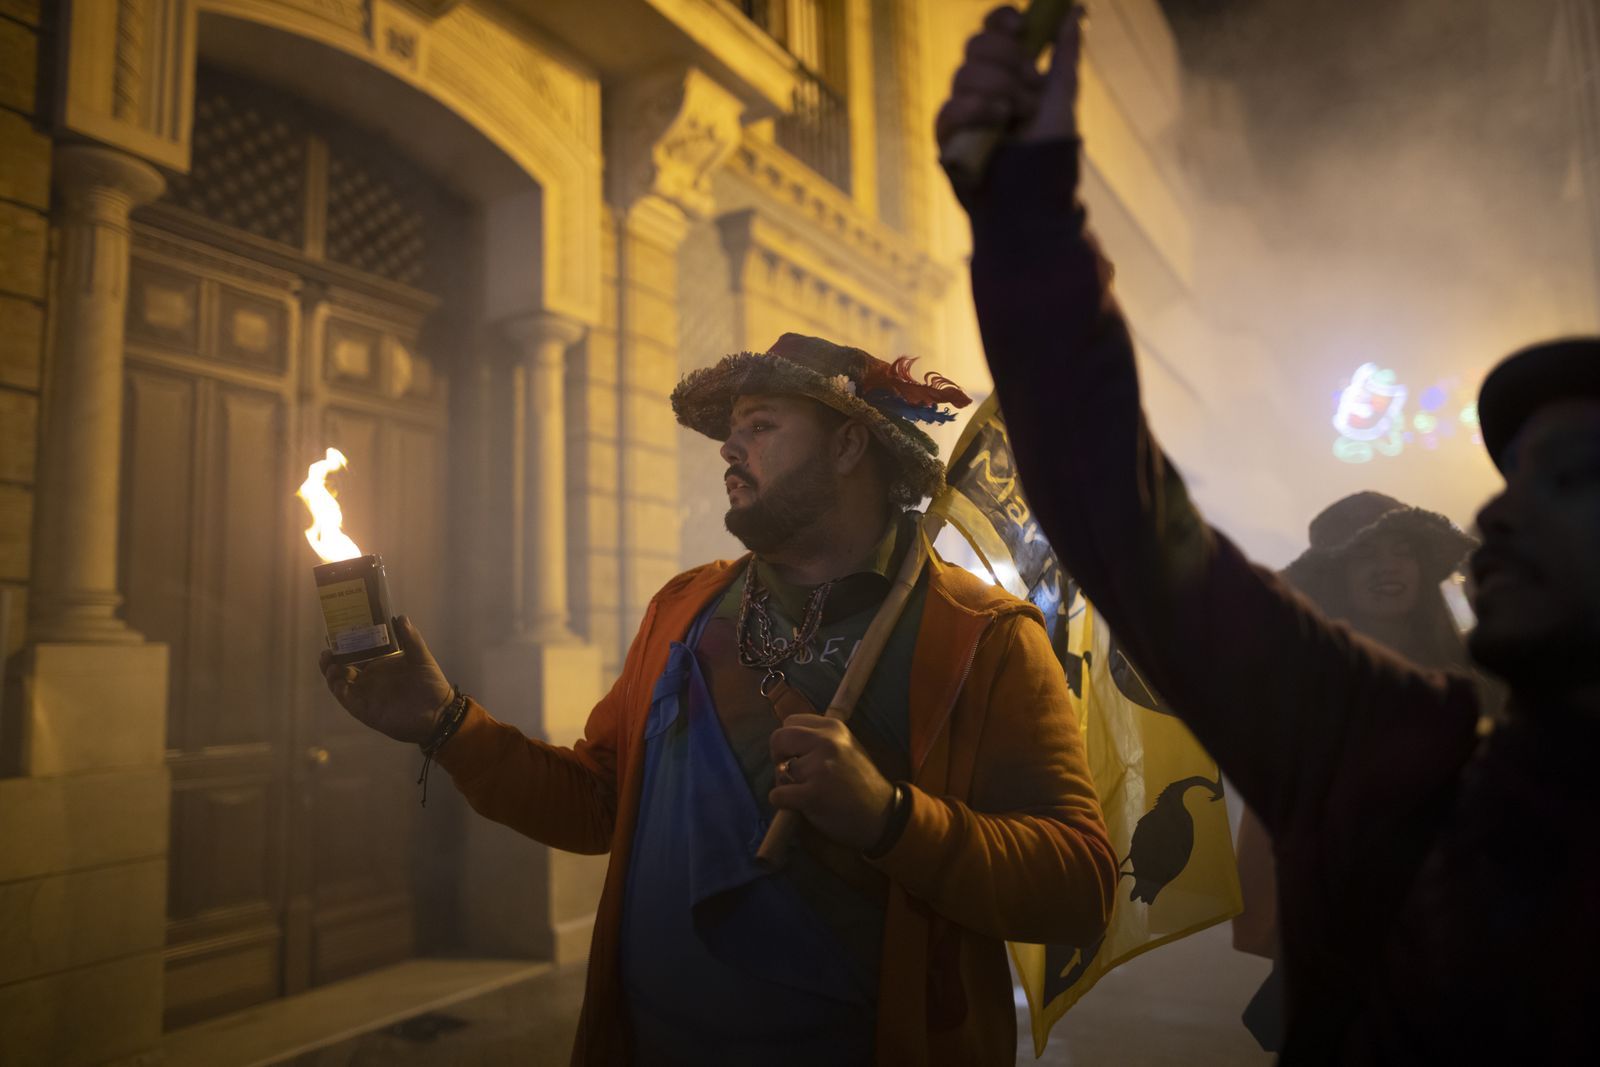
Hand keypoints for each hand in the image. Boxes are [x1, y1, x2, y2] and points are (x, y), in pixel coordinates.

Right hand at [319, 615, 452, 744]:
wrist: (438, 714)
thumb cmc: (430, 685)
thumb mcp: (421, 658)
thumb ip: (410, 638)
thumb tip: (400, 616)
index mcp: (380, 664)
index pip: (357, 652)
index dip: (345, 644)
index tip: (336, 633)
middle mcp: (369, 678)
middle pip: (343, 667)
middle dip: (332, 659)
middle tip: (328, 650)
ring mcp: (365, 694)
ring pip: (340, 682)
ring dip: (332, 673)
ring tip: (330, 664)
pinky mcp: (364, 709)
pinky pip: (347, 699)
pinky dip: (339, 691)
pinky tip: (338, 682)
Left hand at [769, 714, 894, 851]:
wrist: (883, 816)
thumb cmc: (861, 783)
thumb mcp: (846, 747)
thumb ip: (820, 739)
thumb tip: (787, 741)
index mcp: (833, 727)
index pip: (791, 722)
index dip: (788, 741)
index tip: (797, 756)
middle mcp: (826, 741)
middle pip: (778, 738)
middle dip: (778, 757)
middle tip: (790, 773)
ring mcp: (819, 767)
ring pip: (778, 770)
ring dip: (786, 784)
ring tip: (806, 792)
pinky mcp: (813, 793)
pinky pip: (777, 795)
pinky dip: (782, 803)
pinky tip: (800, 806)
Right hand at [935, 4, 1083, 151]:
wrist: (1037, 193)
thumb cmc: (1050, 150)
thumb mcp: (1062, 97)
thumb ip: (1066, 54)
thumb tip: (1077, 8)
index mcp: (1006, 70)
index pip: (991, 29)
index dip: (1001, 21)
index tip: (1022, 28)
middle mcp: (980, 85)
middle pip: (976, 46)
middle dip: (1006, 60)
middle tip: (1028, 85)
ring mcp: (962, 110)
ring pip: (963, 74)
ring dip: (999, 89)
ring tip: (1017, 115)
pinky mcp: (948, 137)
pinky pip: (949, 109)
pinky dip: (975, 109)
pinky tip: (998, 119)